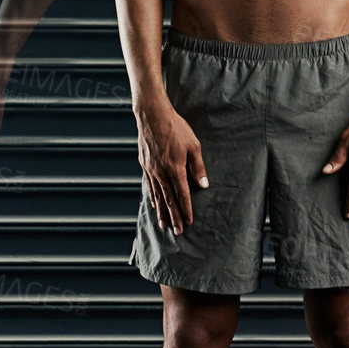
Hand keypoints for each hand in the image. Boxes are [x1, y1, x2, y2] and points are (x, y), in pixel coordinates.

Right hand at [135, 97, 206, 234]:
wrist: (152, 115)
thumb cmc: (176, 128)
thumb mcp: (193, 145)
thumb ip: (198, 167)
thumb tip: (204, 184)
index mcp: (175, 168)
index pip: (182, 194)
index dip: (186, 209)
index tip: (189, 222)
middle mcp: (161, 172)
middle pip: (169, 199)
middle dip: (174, 217)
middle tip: (178, 232)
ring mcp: (151, 169)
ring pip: (158, 195)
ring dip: (162, 212)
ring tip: (164, 225)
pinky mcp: (144, 165)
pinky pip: (149, 186)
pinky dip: (153, 198)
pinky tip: (154, 205)